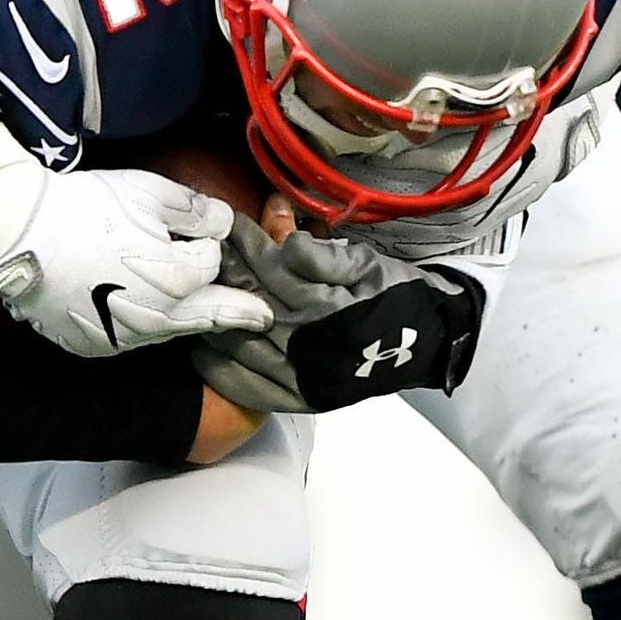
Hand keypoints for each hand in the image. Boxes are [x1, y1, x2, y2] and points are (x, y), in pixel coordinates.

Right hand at [0, 120, 275, 358]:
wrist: (19, 233)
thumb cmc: (85, 206)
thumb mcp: (147, 191)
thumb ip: (195, 209)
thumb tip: (224, 222)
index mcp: (176, 279)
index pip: (211, 266)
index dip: (205, 246)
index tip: (197, 235)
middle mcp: (155, 318)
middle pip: (204, 314)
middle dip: (234, 313)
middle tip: (260, 319)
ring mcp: (122, 337)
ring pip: (167, 330)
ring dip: (184, 318)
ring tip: (203, 314)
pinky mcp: (93, 344)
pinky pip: (130, 338)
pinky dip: (141, 325)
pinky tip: (135, 308)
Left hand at [195, 245, 486, 412]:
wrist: (427, 342)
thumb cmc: (394, 294)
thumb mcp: (365, 264)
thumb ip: (324, 255)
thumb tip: (287, 241)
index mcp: (327, 307)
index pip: (271, 268)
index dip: (245, 242)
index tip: (223, 222)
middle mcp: (311, 344)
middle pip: (251, 302)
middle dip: (224, 274)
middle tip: (199, 252)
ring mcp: (304, 375)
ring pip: (243, 342)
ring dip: (214, 315)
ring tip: (193, 293)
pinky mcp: (304, 397)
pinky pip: (253, 388)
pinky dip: (224, 371)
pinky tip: (204, 352)